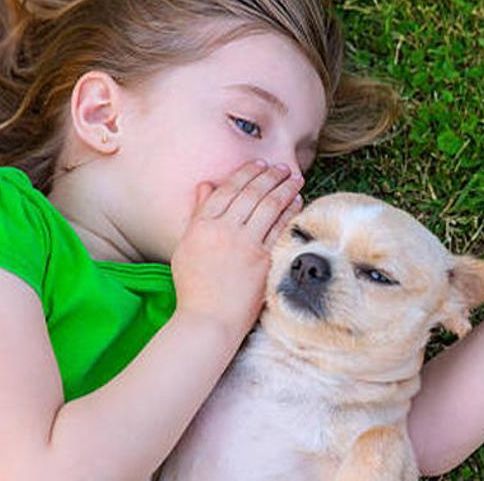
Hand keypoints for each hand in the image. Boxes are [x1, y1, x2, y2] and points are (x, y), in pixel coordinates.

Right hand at [170, 161, 303, 332]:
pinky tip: (297, 202)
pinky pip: (280, 228)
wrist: (209, 319)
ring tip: (294, 178)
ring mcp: (245, 244)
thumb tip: (206, 185)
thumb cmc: (194, 286)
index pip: (228, 189)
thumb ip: (197, 213)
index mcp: (202, 225)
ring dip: (284, 188)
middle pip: (251, 193)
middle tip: (282, 167)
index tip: (259, 164)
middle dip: (270, 175)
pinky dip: (290, 211)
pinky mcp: (263, 260)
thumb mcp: (186, 245)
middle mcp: (224, 230)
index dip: (246, 173)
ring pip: (269, 206)